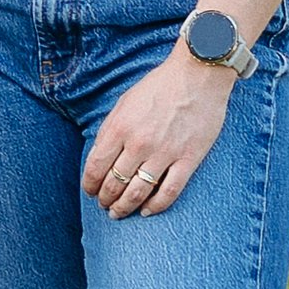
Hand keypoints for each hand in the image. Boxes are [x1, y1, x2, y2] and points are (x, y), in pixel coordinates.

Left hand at [82, 45, 233, 219]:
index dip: (90, 184)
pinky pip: (168, 192)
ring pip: (138, 192)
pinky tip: (147, 211)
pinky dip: (155, 207)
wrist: (198, 75)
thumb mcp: (125, 102)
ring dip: (125, 207)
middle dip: (105, 199)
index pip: (96, 167)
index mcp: (120, 127)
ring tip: (119, 213)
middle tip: (104, 205)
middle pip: (115, 184)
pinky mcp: (188, 159)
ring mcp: (164, 153)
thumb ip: (110, 130)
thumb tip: (98, 157)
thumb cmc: (160, 86)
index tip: (90, 191)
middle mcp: (139, 144)